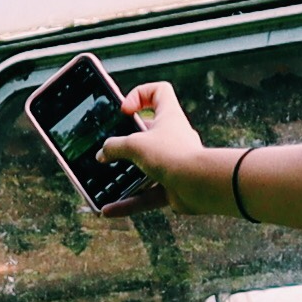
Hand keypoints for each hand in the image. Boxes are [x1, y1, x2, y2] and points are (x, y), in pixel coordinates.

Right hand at [103, 77, 221, 196]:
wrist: (199, 186)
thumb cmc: (173, 155)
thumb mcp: (135, 144)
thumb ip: (114, 147)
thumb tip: (102, 154)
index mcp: (169, 116)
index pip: (159, 91)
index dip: (140, 94)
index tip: (125, 110)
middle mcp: (172, 137)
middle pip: (146, 132)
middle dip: (126, 141)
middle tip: (110, 147)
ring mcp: (172, 162)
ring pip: (144, 166)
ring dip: (124, 174)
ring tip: (105, 179)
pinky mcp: (172, 186)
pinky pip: (146, 195)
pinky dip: (128, 202)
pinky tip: (109, 209)